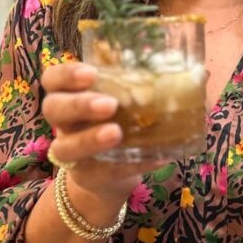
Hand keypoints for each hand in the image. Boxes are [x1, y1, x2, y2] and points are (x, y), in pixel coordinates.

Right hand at [41, 61, 163, 205]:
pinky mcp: (88, 177)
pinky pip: (102, 172)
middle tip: (110, 104)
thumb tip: (190, 65)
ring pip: (65, 147)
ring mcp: (72, 153)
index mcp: (68, 96)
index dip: (66, 75)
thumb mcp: (124, 98)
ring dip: (90, 139)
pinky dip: (129, 165)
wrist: (111, 170)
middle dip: (79, 105)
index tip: (91, 73)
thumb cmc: (117, 121)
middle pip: (53, 109)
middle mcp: (64, 123)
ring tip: (116, 133)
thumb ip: (139, 81)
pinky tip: (155, 157)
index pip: (52, 79)